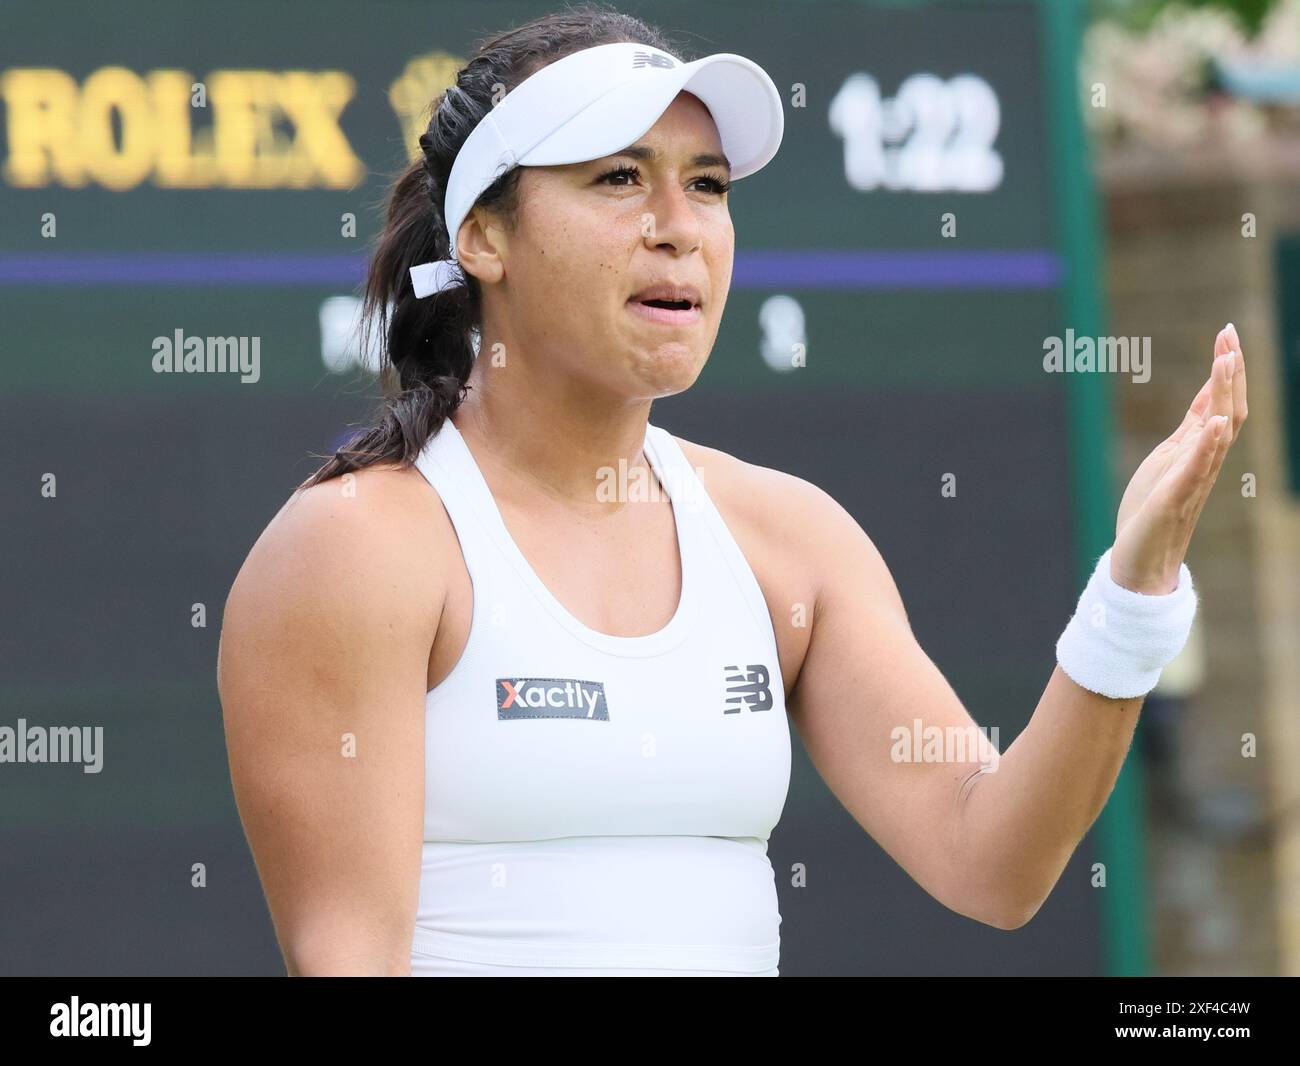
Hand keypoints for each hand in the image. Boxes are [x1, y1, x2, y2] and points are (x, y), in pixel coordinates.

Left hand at [1111, 323, 1247, 593]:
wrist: (1143, 558)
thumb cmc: (1154, 509)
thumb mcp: (1171, 457)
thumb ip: (1192, 429)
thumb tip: (1211, 396)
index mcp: (1197, 449)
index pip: (1220, 401)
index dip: (1225, 369)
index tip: (1226, 334)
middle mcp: (1203, 460)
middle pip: (1228, 408)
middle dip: (1230, 372)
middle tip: (1230, 335)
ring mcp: (1193, 478)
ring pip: (1218, 432)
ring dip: (1224, 396)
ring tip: (1226, 362)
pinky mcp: (1177, 497)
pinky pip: (1198, 468)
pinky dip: (1209, 444)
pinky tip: (1217, 421)